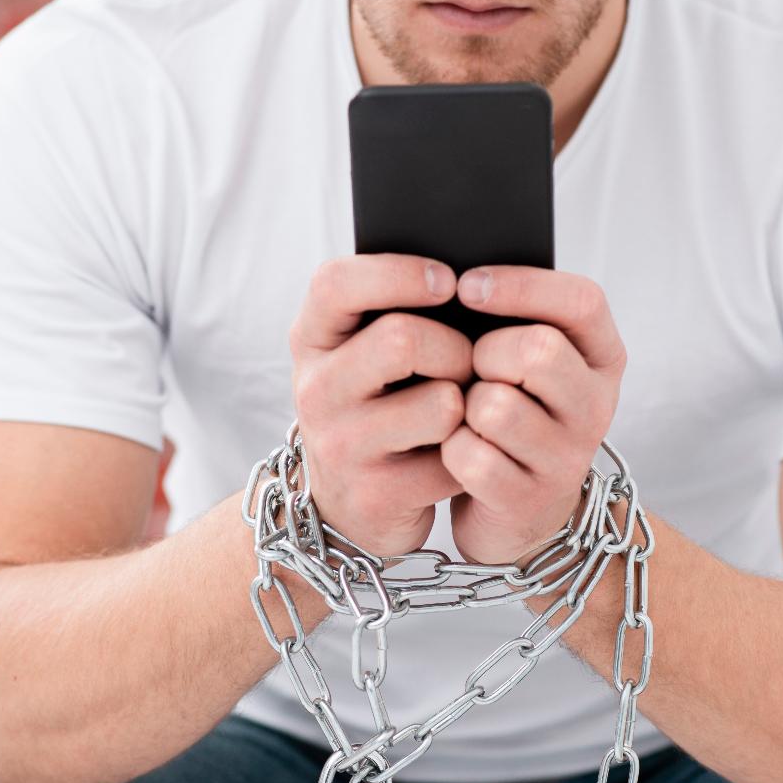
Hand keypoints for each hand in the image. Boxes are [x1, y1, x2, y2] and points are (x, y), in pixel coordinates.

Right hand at [289, 255, 472, 557]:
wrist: (347, 509)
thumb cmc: (375, 409)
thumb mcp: (360, 355)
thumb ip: (395, 312)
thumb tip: (472, 281)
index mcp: (310, 340)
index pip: (337, 284)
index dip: (399, 273)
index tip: (448, 282)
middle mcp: (316, 391)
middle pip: (404, 338)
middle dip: (456, 348)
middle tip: (467, 364)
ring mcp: (341, 446)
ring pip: (441, 401)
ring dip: (469, 404)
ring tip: (460, 412)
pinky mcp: (376, 495)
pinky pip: (456, 457)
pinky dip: (472, 452)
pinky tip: (456, 455)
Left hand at [440, 266, 627, 566]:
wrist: (516, 510)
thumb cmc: (512, 413)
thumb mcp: (527, 362)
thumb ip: (513, 320)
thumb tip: (457, 278)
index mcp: (603, 357)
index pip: (582, 301)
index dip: (522, 286)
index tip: (467, 286)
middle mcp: (597, 406)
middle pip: (537, 350)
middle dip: (486, 353)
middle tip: (471, 368)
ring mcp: (567, 458)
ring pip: (496, 406)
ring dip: (462, 406)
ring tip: (465, 415)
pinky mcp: (528, 500)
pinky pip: (471, 456)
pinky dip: (449, 450)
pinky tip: (456, 452)